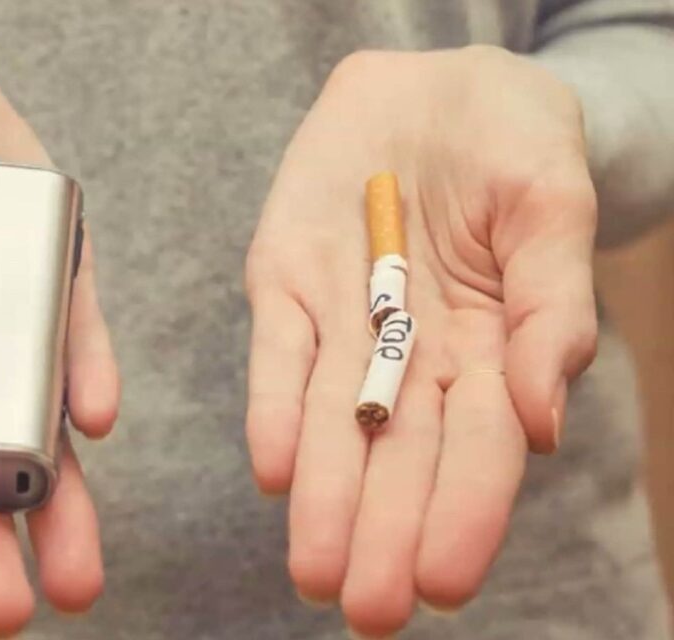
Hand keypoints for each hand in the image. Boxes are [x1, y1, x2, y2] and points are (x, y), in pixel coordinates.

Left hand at [245, 46, 596, 636]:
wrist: (425, 86)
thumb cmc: (510, 139)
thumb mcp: (551, 205)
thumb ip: (552, 309)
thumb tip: (541, 422)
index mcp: (491, 347)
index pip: (479, 448)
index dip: (463, 514)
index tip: (442, 582)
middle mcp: (413, 353)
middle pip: (400, 456)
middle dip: (383, 531)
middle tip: (366, 608)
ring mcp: (345, 322)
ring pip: (333, 423)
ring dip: (324, 497)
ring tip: (315, 570)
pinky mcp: (285, 286)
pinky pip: (277, 355)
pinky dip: (275, 409)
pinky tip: (277, 468)